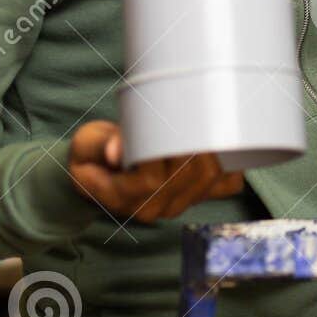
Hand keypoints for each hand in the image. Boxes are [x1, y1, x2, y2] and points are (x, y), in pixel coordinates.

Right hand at [67, 121, 244, 221]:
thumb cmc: (93, 154)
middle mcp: (154, 207)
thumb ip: (100, 144)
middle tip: (195, 109)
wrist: (99, 172)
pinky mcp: (196, 196)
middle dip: (194, 143)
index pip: (152, 179)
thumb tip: (116, 150)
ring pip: (209, 179)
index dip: (164, 151)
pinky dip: (230, 164)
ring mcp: (178, 204)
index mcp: (124, 198)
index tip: (166, 121)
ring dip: (213, 148)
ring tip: (207, 118)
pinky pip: (225, 186)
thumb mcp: (87, 144)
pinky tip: (222, 142)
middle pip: (188, 176)